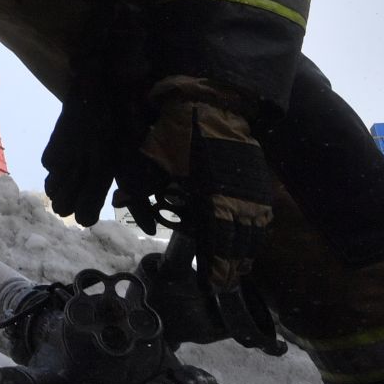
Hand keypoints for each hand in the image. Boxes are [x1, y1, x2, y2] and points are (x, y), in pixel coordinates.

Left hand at [139, 78, 271, 292]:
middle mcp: (236, 197)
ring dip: (247, 249)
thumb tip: (120, 202)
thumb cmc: (176, 130)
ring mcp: (251, 186)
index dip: (217, 267)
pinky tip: (252, 234)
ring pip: (255, 228)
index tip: (213, 285)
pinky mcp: (259, 175)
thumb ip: (140, 185)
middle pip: (240, 242)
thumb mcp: (151, 157)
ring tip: (240, 266)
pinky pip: (262, 210)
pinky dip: (257, 226)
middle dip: (233, 264)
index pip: (218, 243)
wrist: (209, 98)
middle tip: (227, 282)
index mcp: (211, 197)